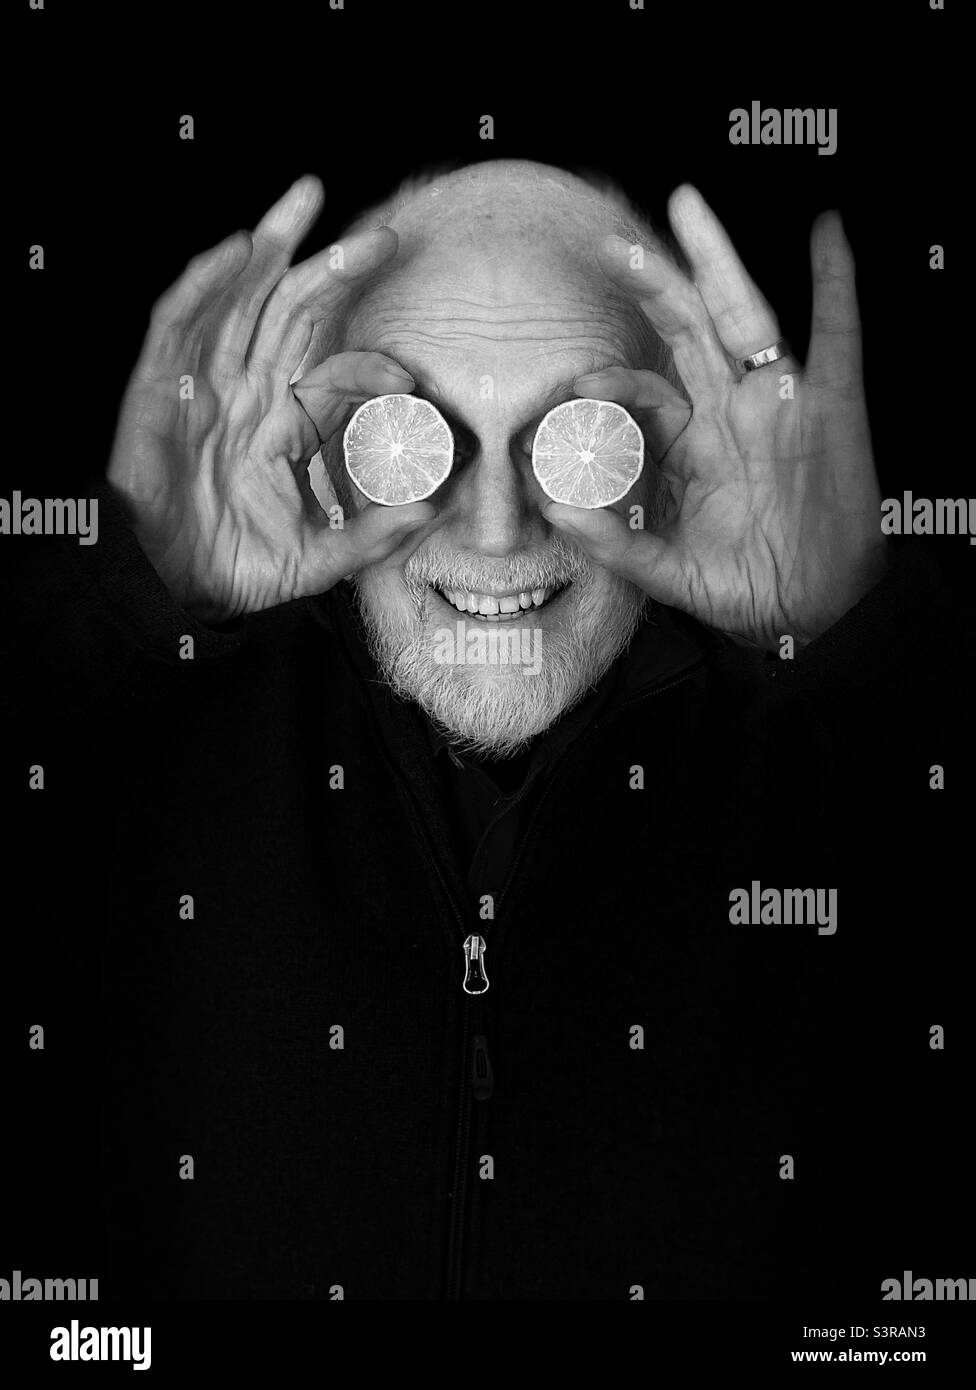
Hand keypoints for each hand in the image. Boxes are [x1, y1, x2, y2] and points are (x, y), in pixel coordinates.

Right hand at [107, 176, 433, 622]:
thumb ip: (372, 537)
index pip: (333, 369)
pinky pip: (177, 326)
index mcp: (286, 420)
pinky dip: (203, 286)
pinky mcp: (156, 390)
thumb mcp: (320, 556)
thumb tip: (428, 513)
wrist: (182, 591)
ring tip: (306, 198)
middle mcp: (248, 391)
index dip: (369, 363)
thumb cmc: (247, 566)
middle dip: (330, 265)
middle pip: (288, 310)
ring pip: (237, 299)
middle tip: (382, 234)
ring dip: (270, 246)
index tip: (409, 378)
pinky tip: (236, 252)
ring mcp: (202, 384)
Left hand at [543, 186, 886, 649]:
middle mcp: (733, 412)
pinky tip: (827, 233)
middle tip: (610, 239)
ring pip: (745, 316)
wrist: (815, 615)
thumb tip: (554, 510)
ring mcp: (781, 404)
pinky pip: (837, 335)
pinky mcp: (831, 408)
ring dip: (718, 260)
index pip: (645, 391)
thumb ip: (613, 545)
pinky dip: (837, 282)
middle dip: (653, 282)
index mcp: (693, 445)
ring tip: (686, 205)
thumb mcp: (668, 572)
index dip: (610, 382)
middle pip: (689, 329)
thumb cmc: (745, 589)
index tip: (573, 388)